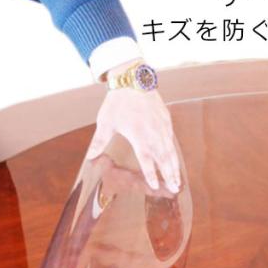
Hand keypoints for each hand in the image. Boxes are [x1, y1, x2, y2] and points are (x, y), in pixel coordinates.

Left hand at [85, 67, 180, 194]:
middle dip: (169, 174)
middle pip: (163, 159)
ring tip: (178, 180)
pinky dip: (175, 153)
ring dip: (175, 167)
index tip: (155, 186)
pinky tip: (176, 161)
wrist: (133, 79)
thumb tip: (90, 157)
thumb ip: (99, 141)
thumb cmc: (117, 101)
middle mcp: (153, 134)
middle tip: (174, 188)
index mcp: (138, 135)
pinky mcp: (166, 121)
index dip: (151, 174)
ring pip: (170, 151)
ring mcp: (162, 127)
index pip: (147, 160)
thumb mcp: (105, 122)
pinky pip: (172, 140)